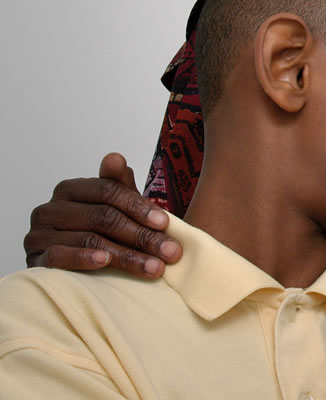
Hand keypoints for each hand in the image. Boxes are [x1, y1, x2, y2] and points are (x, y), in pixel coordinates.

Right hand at [23, 153, 179, 277]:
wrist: (77, 271)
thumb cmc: (102, 235)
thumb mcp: (115, 209)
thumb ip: (118, 185)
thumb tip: (115, 158)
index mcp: (71, 190)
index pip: (107, 191)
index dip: (138, 206)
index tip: (165, 223)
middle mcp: (51, 209)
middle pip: (102, 217)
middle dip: (141, 236)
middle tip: (170, 251)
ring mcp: (39, 234)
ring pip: (89, 239)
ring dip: (126, 255)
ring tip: (154, 267)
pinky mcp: (35, 259)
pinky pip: (59, 257)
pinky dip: (83, 258)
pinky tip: (104, 261)